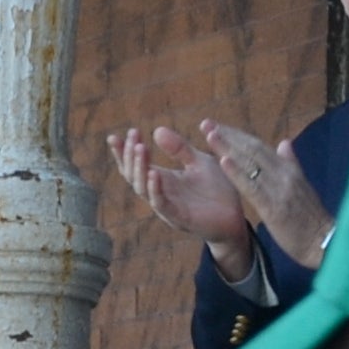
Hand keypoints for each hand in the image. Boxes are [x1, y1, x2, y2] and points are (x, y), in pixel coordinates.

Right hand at [111, 123, 254, 262]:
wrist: (235, 217)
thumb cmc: (217, 190)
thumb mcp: (198, 161)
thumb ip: (179, 149)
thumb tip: (156, 130)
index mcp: (163, 179)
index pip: (135, 166)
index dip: (123, 153)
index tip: (113, 137)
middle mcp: (160, 193)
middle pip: (133, 175)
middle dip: (130, 155)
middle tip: (134, 135)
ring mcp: (167, 206)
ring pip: (143, 188)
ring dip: (140, 168)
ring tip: (140, 148)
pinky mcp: (179, 218)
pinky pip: (161, 203)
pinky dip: (155, 189)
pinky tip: (153, 173)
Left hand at [203, 123, 331, 267]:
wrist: (325, 242)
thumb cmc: (312, 220)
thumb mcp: (302, 187)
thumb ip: (291, 164)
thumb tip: (284, 142)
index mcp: (289, 170)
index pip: (260, 147)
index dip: (239, 136)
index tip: (219, 126)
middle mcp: (284, 174)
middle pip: (253, 149)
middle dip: (229, 135)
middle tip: (207, 123)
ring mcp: (280, 189)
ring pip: (251, 163)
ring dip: (229, 147)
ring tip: (210, 134)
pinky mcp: (274, 207)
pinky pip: (252, 187)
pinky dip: (237, 172)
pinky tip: (223, 161)